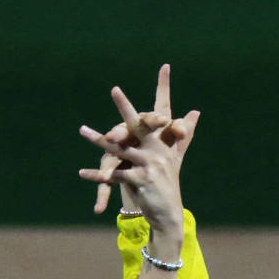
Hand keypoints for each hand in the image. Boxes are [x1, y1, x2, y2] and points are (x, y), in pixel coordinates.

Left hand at [78, 64, 198, 227]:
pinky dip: (98, 175)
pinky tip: (82, 173)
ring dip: (99, 139)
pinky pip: (115, 175)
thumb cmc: (168, 182)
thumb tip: (196, 111)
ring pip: (120, 148)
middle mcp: (158, 148)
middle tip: (115, 89)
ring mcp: (149, 164)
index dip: (164, 87)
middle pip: (138, 123)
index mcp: (164, 140)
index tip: (165, 66)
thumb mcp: (176, 156)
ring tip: (82, 130)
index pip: (164, 109)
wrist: (169, 212)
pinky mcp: (140, 180)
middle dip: (125, 106)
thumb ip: (182, 134)